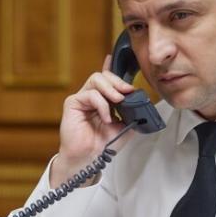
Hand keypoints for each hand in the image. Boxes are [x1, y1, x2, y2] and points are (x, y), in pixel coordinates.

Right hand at [50, 55, 136, 187]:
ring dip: (110, 89)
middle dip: (118, 81)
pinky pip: (90, 94)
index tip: (114, 57)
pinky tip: (106, 117)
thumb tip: (143, 103)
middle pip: (103, 75)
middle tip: (127, 92)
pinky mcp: (72, 103)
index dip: (110, 67)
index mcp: (102, 100)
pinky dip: (102, 105)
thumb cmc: (103, 144)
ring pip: (96, 79)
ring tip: (118, 102)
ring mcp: (81, 99)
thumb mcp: (125, 127)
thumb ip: (132, 113)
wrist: (90, 158)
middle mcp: (90, 96)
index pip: (106, 79)